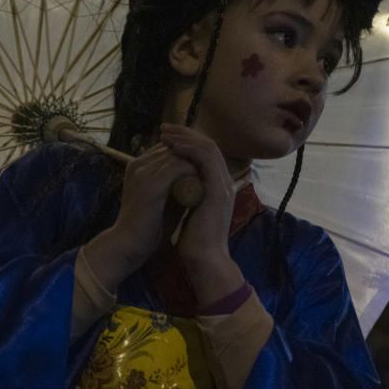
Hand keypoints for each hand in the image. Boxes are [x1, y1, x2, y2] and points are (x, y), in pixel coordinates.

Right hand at [81, 142, 202, 291]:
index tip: (206, 164)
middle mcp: (138, 164)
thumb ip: (177, 185)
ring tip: (212, 173)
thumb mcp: (163, 200)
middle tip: (214, 165)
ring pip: (178, 154)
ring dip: (197, 162)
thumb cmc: (147, 227)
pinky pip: (179, 167)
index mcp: (137, 166)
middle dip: (195, 154)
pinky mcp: (150, 183)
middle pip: (173, 146)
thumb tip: (199, 177)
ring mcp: (143, 171)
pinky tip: (206, 182)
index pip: (167, 148)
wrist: (128, 245)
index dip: (188, 153)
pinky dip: (194, 172)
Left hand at [160, 123, 245, 305]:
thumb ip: (187, 193)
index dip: (187, 141)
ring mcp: (223, 185)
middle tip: (165, 128)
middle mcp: (224, 182)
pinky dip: (189, 150)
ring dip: (185, 138)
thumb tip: (174, 180)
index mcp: (217, 186)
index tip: (166, 136)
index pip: (206, 153)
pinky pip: (206, 160)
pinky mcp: (217, 190)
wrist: (205, 260)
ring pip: (208, 148)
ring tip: (166, 134)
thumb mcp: (190, 209)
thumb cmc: (195, 240)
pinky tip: (173, 147)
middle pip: (209, 145)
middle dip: (185, 134)